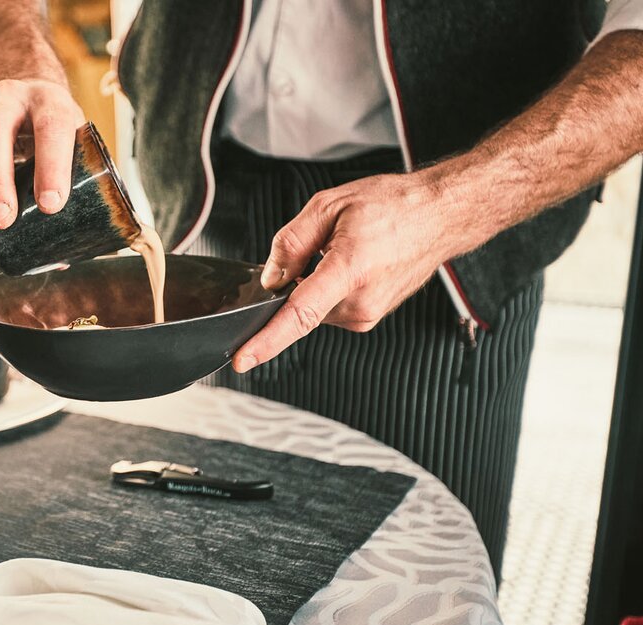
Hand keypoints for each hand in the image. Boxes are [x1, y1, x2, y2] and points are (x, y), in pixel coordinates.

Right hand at [0, 79, 85, 228]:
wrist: (35, 98)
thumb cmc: (61, 137)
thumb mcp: (81, 151)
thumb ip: (81, 194)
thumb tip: (68, 258)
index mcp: (51, 104)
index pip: (51, 127)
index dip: (51, 166)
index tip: (49, 206)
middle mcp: (10, 99)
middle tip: (2, 219)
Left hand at [232, 171, 467, 372]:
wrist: (440, 216)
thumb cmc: (393, 206)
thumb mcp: (330, 206)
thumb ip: (291, 243)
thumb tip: (270, 278)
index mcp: (350, 271)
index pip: (300, 315)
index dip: (266, 340)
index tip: (242, 360)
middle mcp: (360, 302)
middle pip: (297, 305)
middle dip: (294, 280)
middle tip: (322, 244)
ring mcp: (366, 314)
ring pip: (312, 306)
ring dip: (313, 282)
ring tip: (346, 251)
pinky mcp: (368, 317)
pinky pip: (328, 307)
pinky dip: (327, 288)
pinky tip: (351, 264)